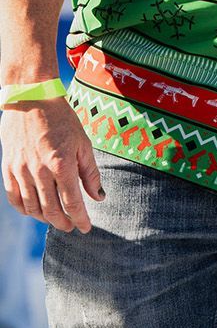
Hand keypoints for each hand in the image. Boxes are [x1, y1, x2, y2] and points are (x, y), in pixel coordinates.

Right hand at [1, 97, 104, 232]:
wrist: (30, 99)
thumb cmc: (62, 120)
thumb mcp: (83, 144)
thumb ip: (90, 173)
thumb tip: (98, 197)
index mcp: (62, 165)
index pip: (72, 203)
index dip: (81, 220)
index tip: (86, 228)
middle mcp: (39, 171)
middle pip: (51, 210)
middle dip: (63, 223)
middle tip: (71, 227)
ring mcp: (21, 170)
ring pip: (32, 207)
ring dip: (45, 219)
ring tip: (55, 220)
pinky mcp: (8, 167)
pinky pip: (13, 196)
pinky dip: (24, 209)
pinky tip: (34, 211)